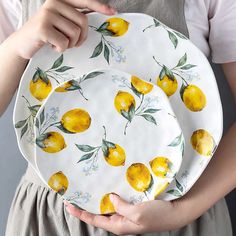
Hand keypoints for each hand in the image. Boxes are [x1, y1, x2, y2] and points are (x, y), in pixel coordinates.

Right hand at [12, 0, 115, 58]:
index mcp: (60, 1)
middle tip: (72, 43)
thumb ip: (74, 19)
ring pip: (75, 33)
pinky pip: (64, 43)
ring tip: (60, 44)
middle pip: (83, 22)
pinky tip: (53, 47)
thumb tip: (93, 20)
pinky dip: (61, 49)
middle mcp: (54, 3)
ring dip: (71, 44)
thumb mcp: (61, 24)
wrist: (24, 44)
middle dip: (81, 37)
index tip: (113, 11)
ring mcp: (47, 14)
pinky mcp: (43, 28)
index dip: (99, 6)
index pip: (84, 1)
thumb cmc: (47, 35)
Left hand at [64, 194, 189, 234]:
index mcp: (119, 225)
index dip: (81, 212)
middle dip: (86, 204)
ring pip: (107, 206)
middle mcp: (120, 220)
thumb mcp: (137, 213)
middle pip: (99, 212)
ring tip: (87, 189)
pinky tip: (107, 187)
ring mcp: (126, 213)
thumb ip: (121, 207)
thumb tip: (110, 198)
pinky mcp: (132, 205)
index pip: (95, 219)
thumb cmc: (158, 215)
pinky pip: (117, 200)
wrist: (175, 212)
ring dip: (97, 198)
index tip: (68, 204)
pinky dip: (109, 195)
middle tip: (75, 194)